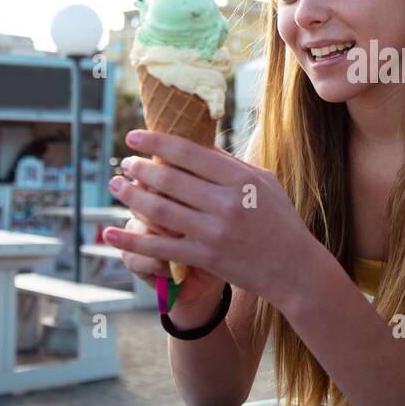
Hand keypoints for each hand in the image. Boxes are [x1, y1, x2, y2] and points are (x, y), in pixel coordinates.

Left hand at [103, 130, 321, 304]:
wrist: (294, 269)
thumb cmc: (280, 221)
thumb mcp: (264, 183)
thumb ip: (231, 164)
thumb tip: (195, 143)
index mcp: (241, 179)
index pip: (189, 152)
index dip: (156, 141)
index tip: (133, 136)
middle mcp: (226, 202)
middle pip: (169, 179)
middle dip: (139, 167)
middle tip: (125, 162)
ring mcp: (214, 231)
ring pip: (159, 209)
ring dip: (131, 195)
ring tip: (116, 185)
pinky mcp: (205, 258)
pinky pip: (159, 247)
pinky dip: (131, 240)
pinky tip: (110, 233)